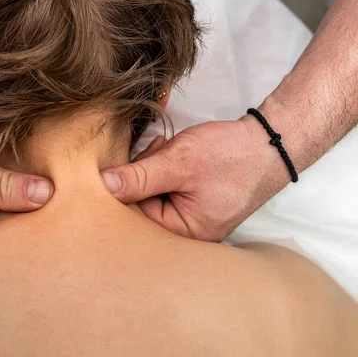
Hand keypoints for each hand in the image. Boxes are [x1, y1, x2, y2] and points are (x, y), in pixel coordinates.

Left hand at [101, 117, 291, 240]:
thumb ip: (139, 176)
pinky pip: (166, 189)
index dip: (127, 186)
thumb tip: (104, 185)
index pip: (136, 216)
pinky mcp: (194, 200)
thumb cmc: (231, 155)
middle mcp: (188, 232)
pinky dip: (163, 168)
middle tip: (155, 150)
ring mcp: (192, 216)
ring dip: (152, 167)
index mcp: (186, 233)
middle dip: (141, 175)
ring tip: (167, 148)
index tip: (131, 160)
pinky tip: (170, 152)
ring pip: (152, 194)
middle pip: (142, 206)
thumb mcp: (179, 163)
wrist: (271, 141)